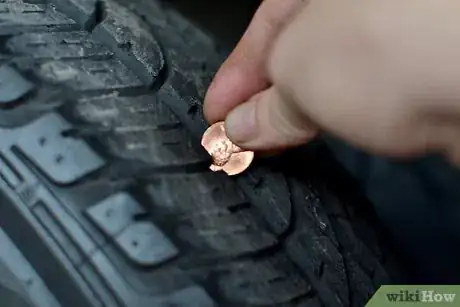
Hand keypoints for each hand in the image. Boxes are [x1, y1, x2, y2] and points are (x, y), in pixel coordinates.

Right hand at [204, 0, 459, 162]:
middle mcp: (358, 11)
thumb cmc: (380, 49)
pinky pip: (354, 102)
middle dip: (260, 100)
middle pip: (294, 56)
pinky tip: (310, 142)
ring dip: (291, 117)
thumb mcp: (298, 71)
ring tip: (267, 145)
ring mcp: (389, 43)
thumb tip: (241, 128)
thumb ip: (267, 102)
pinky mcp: (414, 81)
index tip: (214, 116)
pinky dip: (326, 124)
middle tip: (235, 136)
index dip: (234, 77)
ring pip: (325, 82)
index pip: (265, 29)